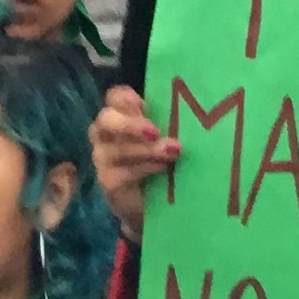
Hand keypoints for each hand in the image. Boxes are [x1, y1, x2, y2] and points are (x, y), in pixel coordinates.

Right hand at [92, 82, 178, 238]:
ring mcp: (103, 158)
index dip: (125, 98)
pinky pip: (123, 173)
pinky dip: (145, 168)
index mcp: (120, 114)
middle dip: (130, 125)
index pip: (114, 97)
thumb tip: (195, 108)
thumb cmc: (160, 156)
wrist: (150, 200)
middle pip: (106, 120)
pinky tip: (162, 167)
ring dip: (146, 150)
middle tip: (155, 131)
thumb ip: (169, 121)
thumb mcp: (165, 135)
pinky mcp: (108, 181)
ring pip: (116, 149)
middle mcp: (106, 133)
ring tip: (172, 151)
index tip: (143, 102)